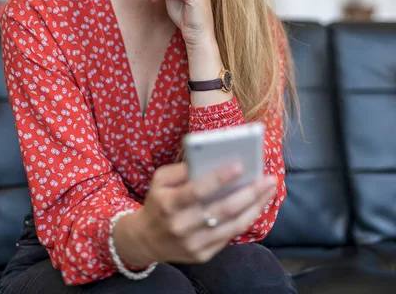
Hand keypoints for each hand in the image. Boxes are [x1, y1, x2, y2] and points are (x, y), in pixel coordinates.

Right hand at [134, 161, 277, 264]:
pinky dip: (247, 219)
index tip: (240, 165)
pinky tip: (257, 204)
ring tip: (270, 190)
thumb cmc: (158, 201)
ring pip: (232, 225)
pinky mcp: (202, 255)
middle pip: (222, 209)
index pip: (198, 190)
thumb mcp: (160, 180)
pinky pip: (230, 236)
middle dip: (249, 193)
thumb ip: (181, 169)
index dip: (219, 178)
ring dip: (256, 206)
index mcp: (168, 204)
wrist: (146, 239)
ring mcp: (193, 244)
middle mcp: (181, 226)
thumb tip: (210, 159)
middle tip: (268, 178)